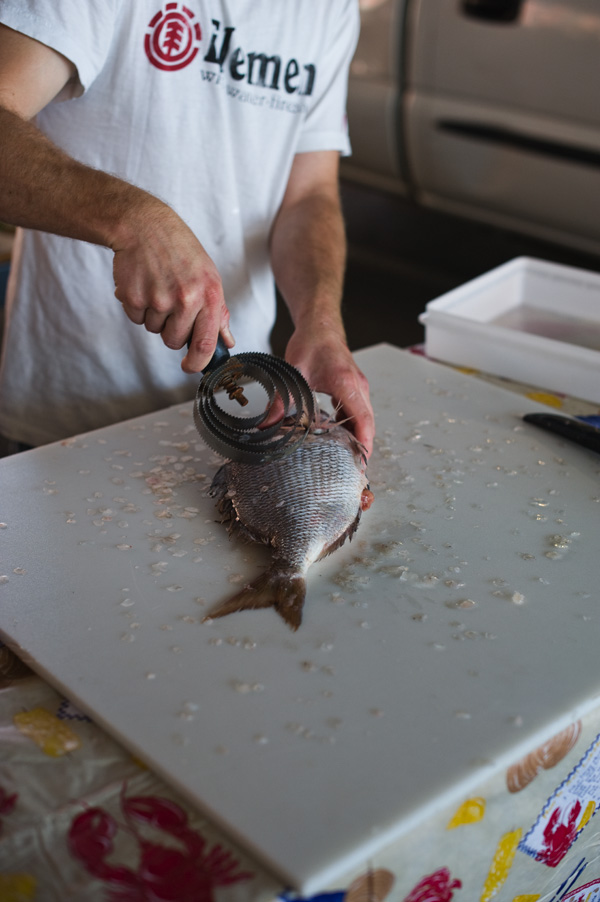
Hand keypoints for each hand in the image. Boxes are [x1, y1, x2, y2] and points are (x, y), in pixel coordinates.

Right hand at [111, 198, 233, 372]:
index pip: (205, 343)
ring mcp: (158, 299)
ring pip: (153, 329)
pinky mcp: (134, 297)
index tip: (190, 366)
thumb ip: (219, 312)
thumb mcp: (208, 276)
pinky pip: (136, 318)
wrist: (144, 225)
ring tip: (157, 286)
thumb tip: (226, 341)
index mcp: (208, 295)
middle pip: (174, 341)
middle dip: (170, 330)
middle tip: (170, 303)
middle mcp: (185, 298)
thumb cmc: (180, 250)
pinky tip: (143, 284)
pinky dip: (137, 306)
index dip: (197, 362)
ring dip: (153, 315)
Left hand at [284, 327, 374, 457]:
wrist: (320, 325)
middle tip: (352, 470)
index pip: (363, 420)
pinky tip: (338, 439)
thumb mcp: (293, 373)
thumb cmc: (312, 343)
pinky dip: (352, 428)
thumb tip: (266, 425)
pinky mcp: (353, 389)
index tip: (360, 463)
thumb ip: (281, 400)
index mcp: (347, 384)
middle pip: (367, 424)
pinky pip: (358, 413)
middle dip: (362, 447)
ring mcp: (358, 388)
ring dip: (357, 438)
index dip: (363, 444)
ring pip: (364, 420)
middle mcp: (358, 387)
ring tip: (346, 460)